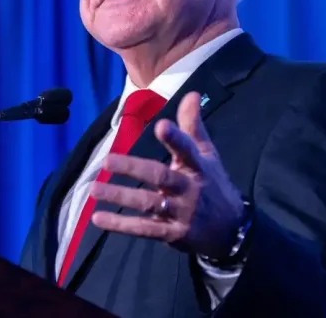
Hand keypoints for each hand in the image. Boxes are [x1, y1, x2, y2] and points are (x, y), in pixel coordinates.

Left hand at [90, 92, 244, 257]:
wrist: (231, 230)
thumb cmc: (212, 183)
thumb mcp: (207, 154)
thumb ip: (192, 126)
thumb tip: (190, 93)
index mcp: (198, 166)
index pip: (188, 149)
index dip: (176, 138)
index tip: (161, 126)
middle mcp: (189, 189)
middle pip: (160, 177)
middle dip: (133, 169)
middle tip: (106, 162)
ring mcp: (181, 213)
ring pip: (148, 203)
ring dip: (119, 197)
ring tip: (94, 189)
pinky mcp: (172, 234)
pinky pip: (144, 229)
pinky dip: (120, 225)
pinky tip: (98, 218)